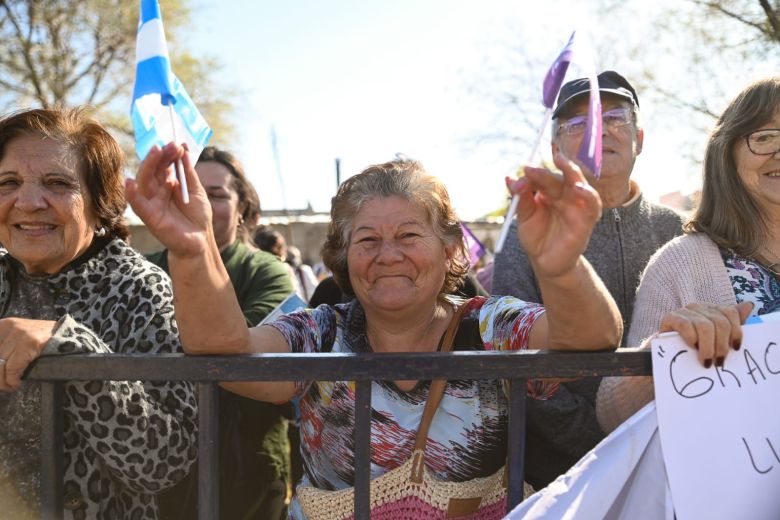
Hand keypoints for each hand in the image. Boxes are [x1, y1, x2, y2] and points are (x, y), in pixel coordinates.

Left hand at [0, 318, 57, 390]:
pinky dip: (13, 380)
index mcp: (3, 325)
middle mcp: (9, 326)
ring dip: (3, 381)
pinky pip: (12, 368)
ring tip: (10, 385)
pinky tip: (17, 383)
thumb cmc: (42, 340)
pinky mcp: (30, 343)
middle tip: (3, 385)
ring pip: (0, 365)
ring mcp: (20, 334)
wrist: (69, 335)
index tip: (0, 375)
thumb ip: (4, 347)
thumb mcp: (18, 338)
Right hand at [125, 143, 213, 257]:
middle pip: (154, 170)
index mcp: (167, 184)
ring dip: (149, 165)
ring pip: (145, 181)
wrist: (201, 240)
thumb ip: (189, 171)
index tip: (177, 144)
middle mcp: (157, 191)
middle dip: (161, 156)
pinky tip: (129, 182)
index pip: (164, 165)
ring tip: (156, 152)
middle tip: (170, 146)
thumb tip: (184, 148)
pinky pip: (137, 204)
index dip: (169, 154)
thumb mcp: (197, 190)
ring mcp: (152, 203)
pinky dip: (132, 194)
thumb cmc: (198, 216)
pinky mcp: (150, 216)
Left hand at [507, 150, 601, 277]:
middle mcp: (565, 194)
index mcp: (549, 191)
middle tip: (531, 168)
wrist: (544, 261)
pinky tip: (578, 188)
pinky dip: (588, 194)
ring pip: (579, 183)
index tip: (523, 169)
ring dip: (571, 171)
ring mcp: (577, 205)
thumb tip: (510, 179)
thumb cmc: (536, 236)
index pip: (544, 176)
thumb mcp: (524, 216)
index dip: (534, 172)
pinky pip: (593, 203)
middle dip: (546, 172)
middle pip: (559, 176)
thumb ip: (520, 198)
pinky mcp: (587, 219)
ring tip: (560, 162)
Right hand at [657, 301, 753, 367]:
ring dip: (708, 347)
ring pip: (705, 326)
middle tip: (719, 362)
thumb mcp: (714, 337)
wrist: (664, 354)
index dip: (736, 331)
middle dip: (721, 345)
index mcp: (711, 310)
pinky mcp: (670, 318)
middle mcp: (698, 307)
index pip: (730, 313)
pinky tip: (692, 348)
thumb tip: (749, 306)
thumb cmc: (691, 347)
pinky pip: (685, 326)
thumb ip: (732, 324)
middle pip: (719, 322)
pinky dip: (692, 339)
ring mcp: (683, 311)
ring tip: (707, 362)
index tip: (736, 348)